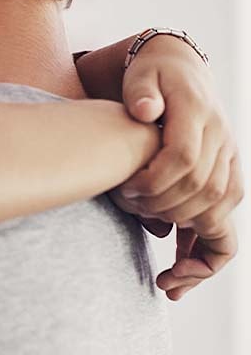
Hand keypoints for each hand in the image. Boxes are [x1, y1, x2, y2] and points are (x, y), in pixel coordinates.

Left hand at [112, 37, 242, 295]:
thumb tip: (145, 112)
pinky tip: (175, 280)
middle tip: (129, 216)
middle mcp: (223, 147)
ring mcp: (228, 170)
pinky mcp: (223, 188)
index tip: (125, 192)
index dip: (153, 182)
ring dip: (191, 251)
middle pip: (202, 194)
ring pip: (219, 219)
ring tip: (163, 279)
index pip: (184, 159)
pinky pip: (222, 234)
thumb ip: (142, 91)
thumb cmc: (152, 78)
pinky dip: (203, 261)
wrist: (178, 74)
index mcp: (201, 118)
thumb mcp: (143, 74)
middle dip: (163, 213)